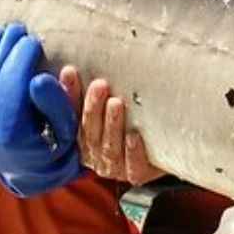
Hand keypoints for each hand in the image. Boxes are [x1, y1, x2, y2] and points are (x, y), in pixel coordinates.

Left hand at [0, 23, 80, 196]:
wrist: (29, 171)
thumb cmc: (54, 145)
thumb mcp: (66, 127)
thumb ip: (55, 103)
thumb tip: (38, 78)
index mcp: (11, 139)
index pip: (11, 88)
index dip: (21, 59)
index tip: (33, 39)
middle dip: (5, 50)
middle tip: (17, 28)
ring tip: (3, 34)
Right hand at [59, 66, 163, 184]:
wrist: (164, 148)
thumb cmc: (132, 119)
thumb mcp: (111, 102)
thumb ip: (96, 87)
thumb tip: (79, 59)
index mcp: (81, 136)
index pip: (71, 114)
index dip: (69, 94)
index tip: (70, 71)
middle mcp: (94, 153)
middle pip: (89, 131)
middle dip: (92, 107)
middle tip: (100, 85)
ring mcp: (114, 166)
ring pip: (109, 148)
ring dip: (112, 125)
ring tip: (117, 104)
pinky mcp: (136, 174)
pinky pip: (133, 168)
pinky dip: (133, 153)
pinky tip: (134, 136)